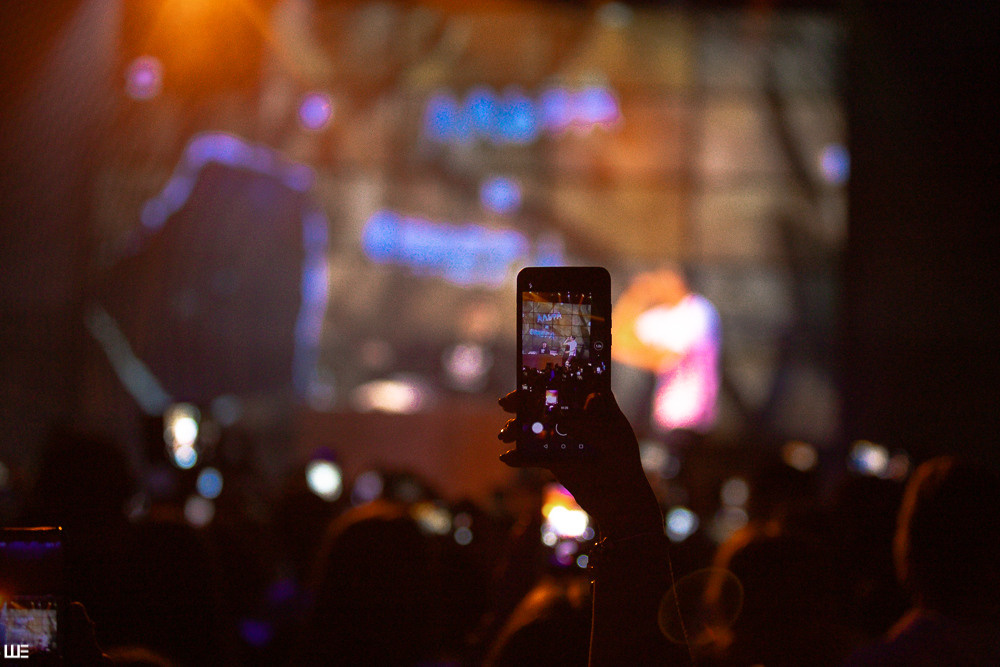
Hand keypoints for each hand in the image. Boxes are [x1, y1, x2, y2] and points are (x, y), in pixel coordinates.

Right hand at [497, 390, 661, 539]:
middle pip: (543, 402)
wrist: (618, 500)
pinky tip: (507, 458)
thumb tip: (561, 419)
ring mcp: (561, 437)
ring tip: (505, 435)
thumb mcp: (611, 440)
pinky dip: (518, 456)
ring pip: (533, 426)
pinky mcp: (552, 459)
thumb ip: (589, 426)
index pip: (567, 383)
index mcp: (591, 404)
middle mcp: (573, 417)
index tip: (530, 379)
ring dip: (516, 427)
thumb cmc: (622, 463)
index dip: (547, 377)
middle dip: (522, 401)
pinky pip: (531, 454)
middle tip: (506, 403)